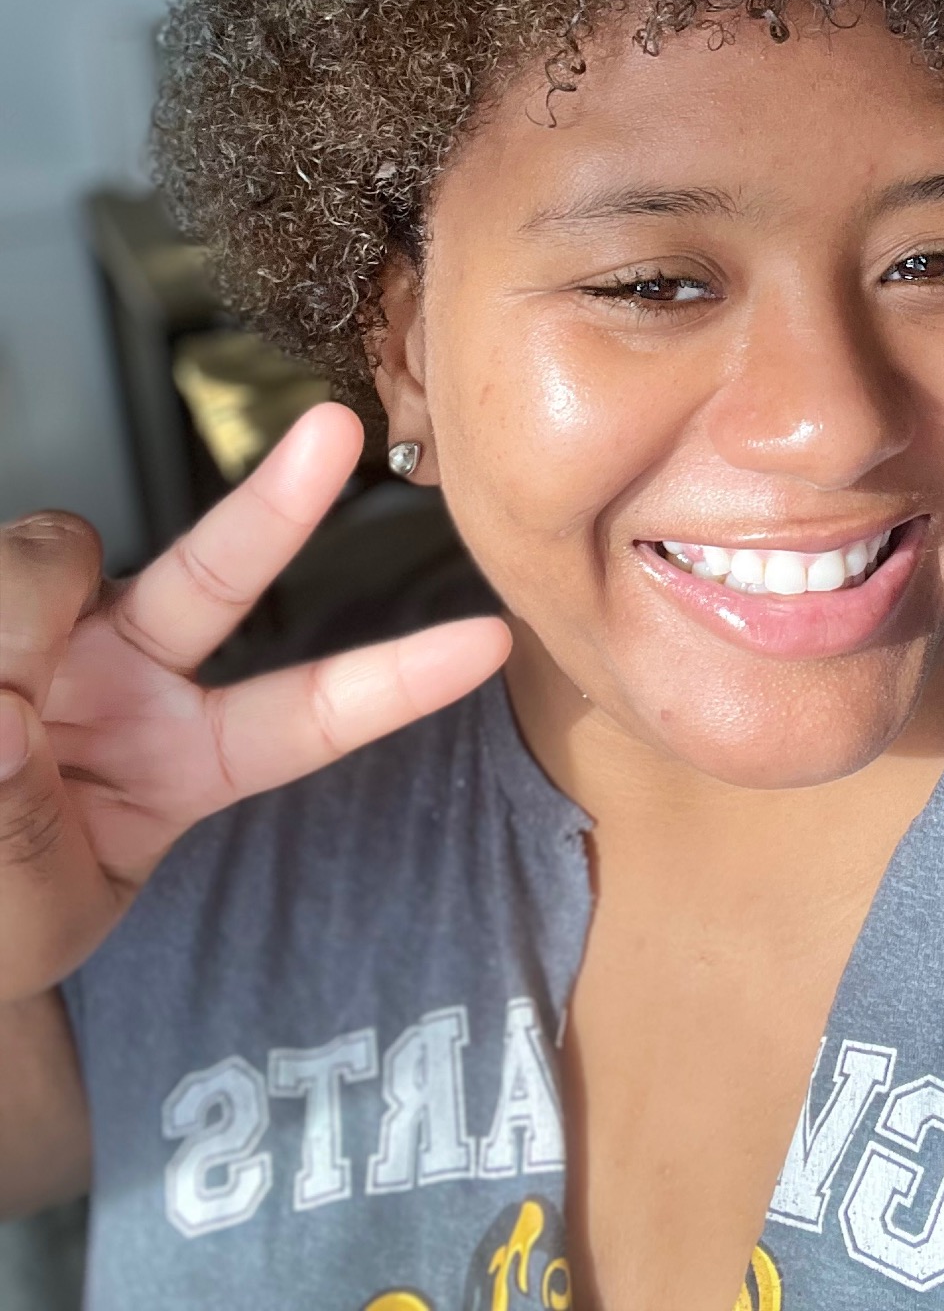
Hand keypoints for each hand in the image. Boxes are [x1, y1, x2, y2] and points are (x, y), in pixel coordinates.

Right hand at [0, 402, 509, 1004]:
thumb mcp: (30, 914)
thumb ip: (27, 841)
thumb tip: (5, 722)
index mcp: (186, 758)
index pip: (307, 715)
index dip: (396, 681)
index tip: (491, 641)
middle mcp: (133, 668)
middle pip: (220, 571)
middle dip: (282, 502)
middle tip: (337, 433)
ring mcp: (53, 625)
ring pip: (58, 557)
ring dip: (16, 622)